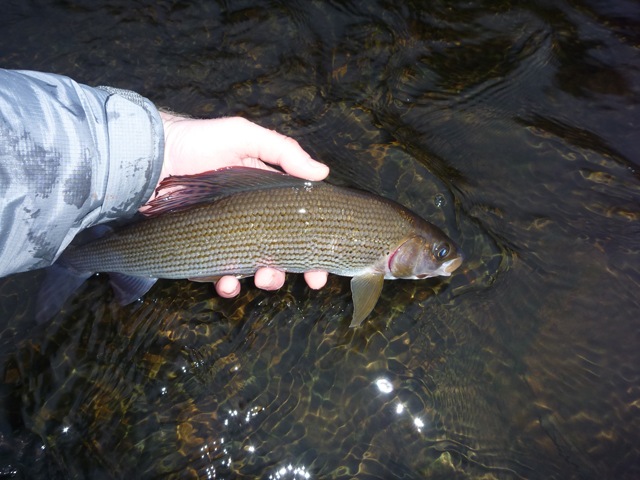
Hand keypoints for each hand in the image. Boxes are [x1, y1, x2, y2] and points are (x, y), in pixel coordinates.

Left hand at [147, 112, 329, 296]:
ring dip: (265, 279)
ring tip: (262, 277)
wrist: (149, 156)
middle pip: (280, 253)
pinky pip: (218, 274)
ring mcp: (226, 237)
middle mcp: (251, 220)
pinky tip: (226, 282)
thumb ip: (283, 152)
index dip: (313, 250)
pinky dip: (227, 284)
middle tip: (301, 279)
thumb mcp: (244, 136)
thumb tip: (323, 172)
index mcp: (268, 197)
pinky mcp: (201, 249)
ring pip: (254, 268)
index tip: (323, 269)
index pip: (297, 225)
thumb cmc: (198, 142)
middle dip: (291, 270)